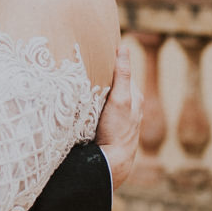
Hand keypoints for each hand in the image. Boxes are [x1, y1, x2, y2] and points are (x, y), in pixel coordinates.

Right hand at [94, 41, 140, 188]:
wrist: (111, 162)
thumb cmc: (117, 130)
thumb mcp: (120, 99)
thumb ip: (122, 75)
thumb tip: (123, 48)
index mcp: (134, 96)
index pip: (120, 71)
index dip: (109, 61)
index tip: (95, 51)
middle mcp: (127, 106)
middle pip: (112, 84)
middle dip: (100, 76)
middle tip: (82, 65)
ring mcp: (116, 118)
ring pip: (104, 98)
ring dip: (93, 91)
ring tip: (78, 81)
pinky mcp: (106, 128)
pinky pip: (98, 110)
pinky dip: (90, 104)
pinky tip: (80, 103)